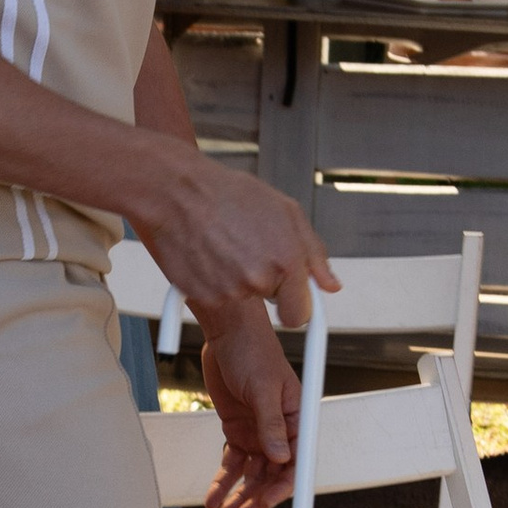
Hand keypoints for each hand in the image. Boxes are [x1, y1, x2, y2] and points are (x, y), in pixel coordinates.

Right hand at [129, 142, 337, 330]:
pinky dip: (214, 280)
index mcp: (287, 260)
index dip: (295, 304)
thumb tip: (330, 285)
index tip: (289, 296)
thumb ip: (314, 253)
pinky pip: (217, 296)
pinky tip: (209, 252)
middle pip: (273, 304)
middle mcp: (260, 279)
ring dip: (238, 277)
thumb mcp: (285, 211)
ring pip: (243, 298)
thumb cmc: (229, 195)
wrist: (177, 192)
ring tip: (226, 243)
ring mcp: (230, 290)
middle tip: (251, 252)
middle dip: (267, 285)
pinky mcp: (203, 294)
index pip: (300, 315)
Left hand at [198, 299, 305, 507]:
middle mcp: (280, 429)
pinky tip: (213, 497)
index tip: (269, 503)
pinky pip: (231, 463)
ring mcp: (258, 432)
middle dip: (257, 497)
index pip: (296, 460)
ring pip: (251, 474)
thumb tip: (280, 456)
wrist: (226, 331)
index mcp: (297, 417)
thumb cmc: (253, 349)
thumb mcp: (263, 387)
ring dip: (239, 495)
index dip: (284, 485)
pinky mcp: (237, 430)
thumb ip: (271, 424)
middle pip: (273, 473)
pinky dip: (222, 481)